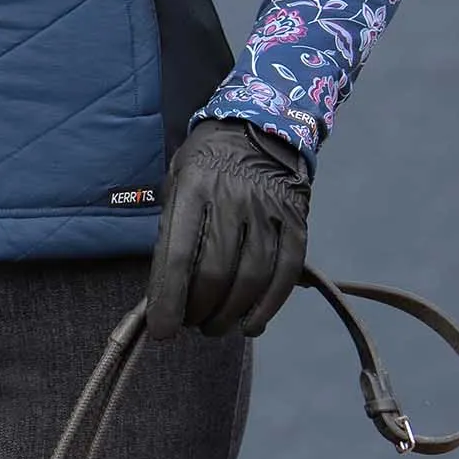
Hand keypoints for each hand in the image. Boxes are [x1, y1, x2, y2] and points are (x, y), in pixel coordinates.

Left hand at [146, 119, 310, 340]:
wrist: (257, 126)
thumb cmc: (205, 163)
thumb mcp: (176, 182)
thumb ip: (171, 230)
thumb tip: (163, 289)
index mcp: (193, 188)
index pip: (178, 255)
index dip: (168, 299)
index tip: (161, 331)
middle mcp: (232, 199)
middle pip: (216, 273)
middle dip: (198, 310)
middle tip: (189, 323)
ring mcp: (268, 211)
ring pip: (250, 279)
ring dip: (230, 315)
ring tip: (214, 326)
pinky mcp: (296, 223)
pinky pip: (284, 274)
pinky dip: (267, 307)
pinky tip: (250, 324)